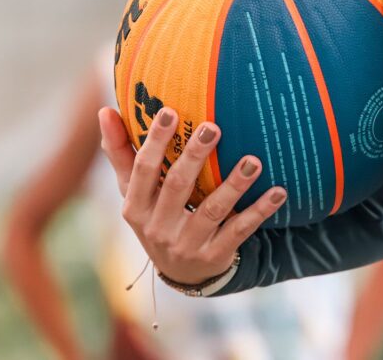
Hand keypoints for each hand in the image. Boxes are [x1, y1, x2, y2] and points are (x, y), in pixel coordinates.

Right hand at [99, 106, 286, 285]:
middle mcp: (158, 227)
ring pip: (212, 210)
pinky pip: (240, 230)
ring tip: (253, 161)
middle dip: (195, 156)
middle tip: (213, 127)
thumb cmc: (155, 215)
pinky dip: (259, 211)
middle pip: (177, 186)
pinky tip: (278, 192)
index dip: (155, 141)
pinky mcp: (215, 255)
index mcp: (135, 207)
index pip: (143, 170)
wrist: (180, 272)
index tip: (170, 111)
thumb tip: (104, 110)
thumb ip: (121, 153)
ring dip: (234, 185)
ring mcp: (187, 244)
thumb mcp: (133, 191)